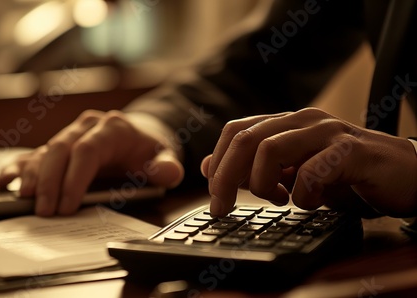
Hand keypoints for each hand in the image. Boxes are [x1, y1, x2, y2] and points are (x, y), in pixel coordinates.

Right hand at [0, 110, 183, 215]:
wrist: (137, 136)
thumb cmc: (147, 152)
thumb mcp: (163, 157)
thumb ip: (167, 166)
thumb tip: (166, 172)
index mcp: (112, 128)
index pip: (87, 150)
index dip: (74, 178)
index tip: (67, 205)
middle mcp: (88, 126)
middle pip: (61, 149)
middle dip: (50, 181)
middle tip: (44, 211)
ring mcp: (70, 133)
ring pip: (46, 151)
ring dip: (34, 176)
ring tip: (27, 199)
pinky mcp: (59, 144)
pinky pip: (35, 152)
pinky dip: (19, 167)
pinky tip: (7, 180)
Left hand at [201, 108, 416, 217]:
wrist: (406, 174)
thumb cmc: (348, 175)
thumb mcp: (294, 173)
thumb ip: (255, 167)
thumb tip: (210, 167)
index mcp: (287, 123)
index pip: (236, 131)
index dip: (218, 162)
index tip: (213, 193)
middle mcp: (303, 121)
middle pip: (246, 139)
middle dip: (225, 177)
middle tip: (222, 206)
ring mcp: (327, 133)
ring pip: (270, 150)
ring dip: (263, 184)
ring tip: (279, 200)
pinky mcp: (351, 151)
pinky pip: (310, 171)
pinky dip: (302, 195)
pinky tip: (311, 202)